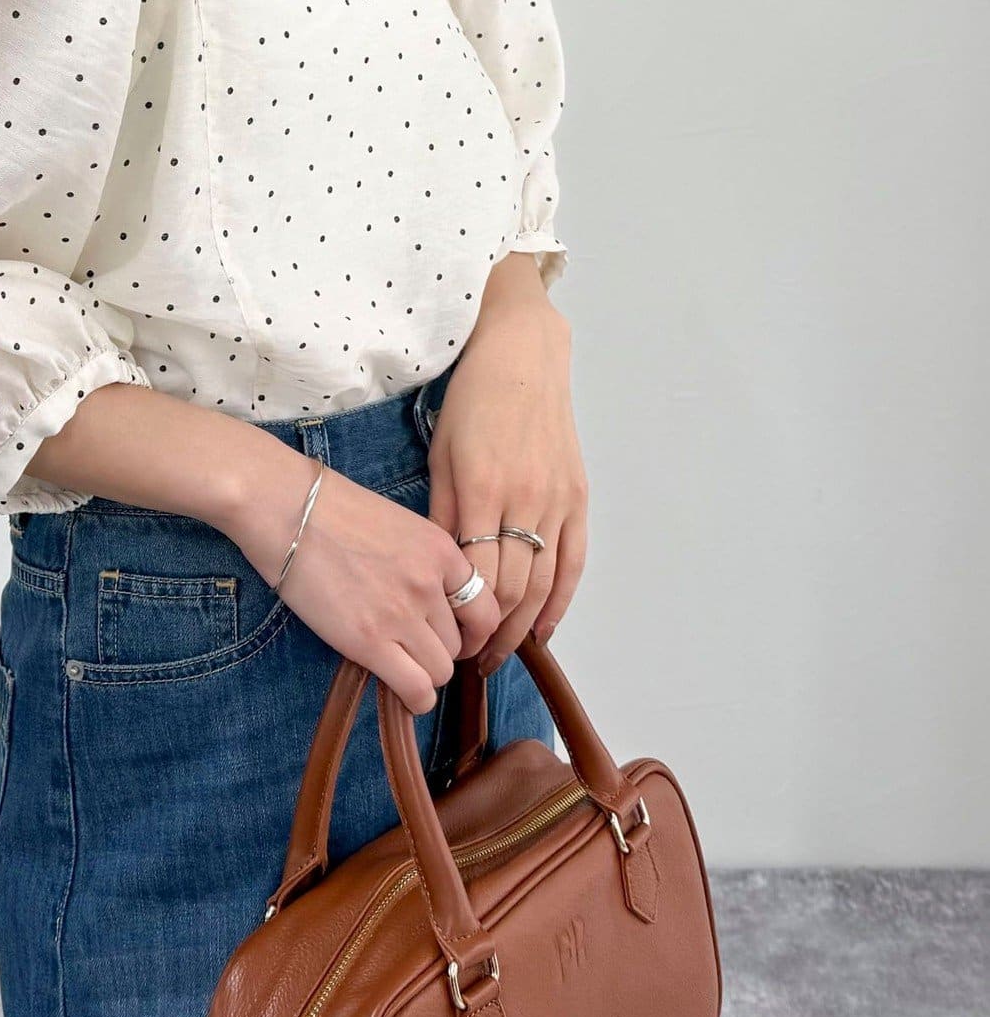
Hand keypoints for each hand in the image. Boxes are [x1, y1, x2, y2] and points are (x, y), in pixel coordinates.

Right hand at [220, 449, 498, 714]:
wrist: (287, 507)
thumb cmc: (330, 509)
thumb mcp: (399, 524)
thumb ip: (423, 561)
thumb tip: (429, 600)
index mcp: (442, 551)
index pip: (485, 608)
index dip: (473, 631)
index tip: (454, 636)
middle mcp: (431, 584)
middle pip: (459, 643)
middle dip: (441, 652)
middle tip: (414, 650)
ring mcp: (402, 614)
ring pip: (441, 670)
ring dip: (424, 674)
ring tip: (400, 667)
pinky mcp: (369, 641)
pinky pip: (416, 689)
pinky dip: (415, 699)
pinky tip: (401, 694)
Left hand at [428, 261, 587, 670]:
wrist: (523, 356)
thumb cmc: (472, 401)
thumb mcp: (440, 453)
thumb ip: (442, 513)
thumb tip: (437, 571)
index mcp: (482, 489)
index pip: (476, 576)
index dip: (462, 618)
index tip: (444, 642)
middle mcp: (525, 499)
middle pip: (513, 589)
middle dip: (490, 633)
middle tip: (468, 660)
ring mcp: (558, 500)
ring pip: (545, 583)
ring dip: (523, 628)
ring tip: (498, 654)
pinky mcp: (578, 496)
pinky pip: (574, 561)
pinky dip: (561, 601)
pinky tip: (543, 630)